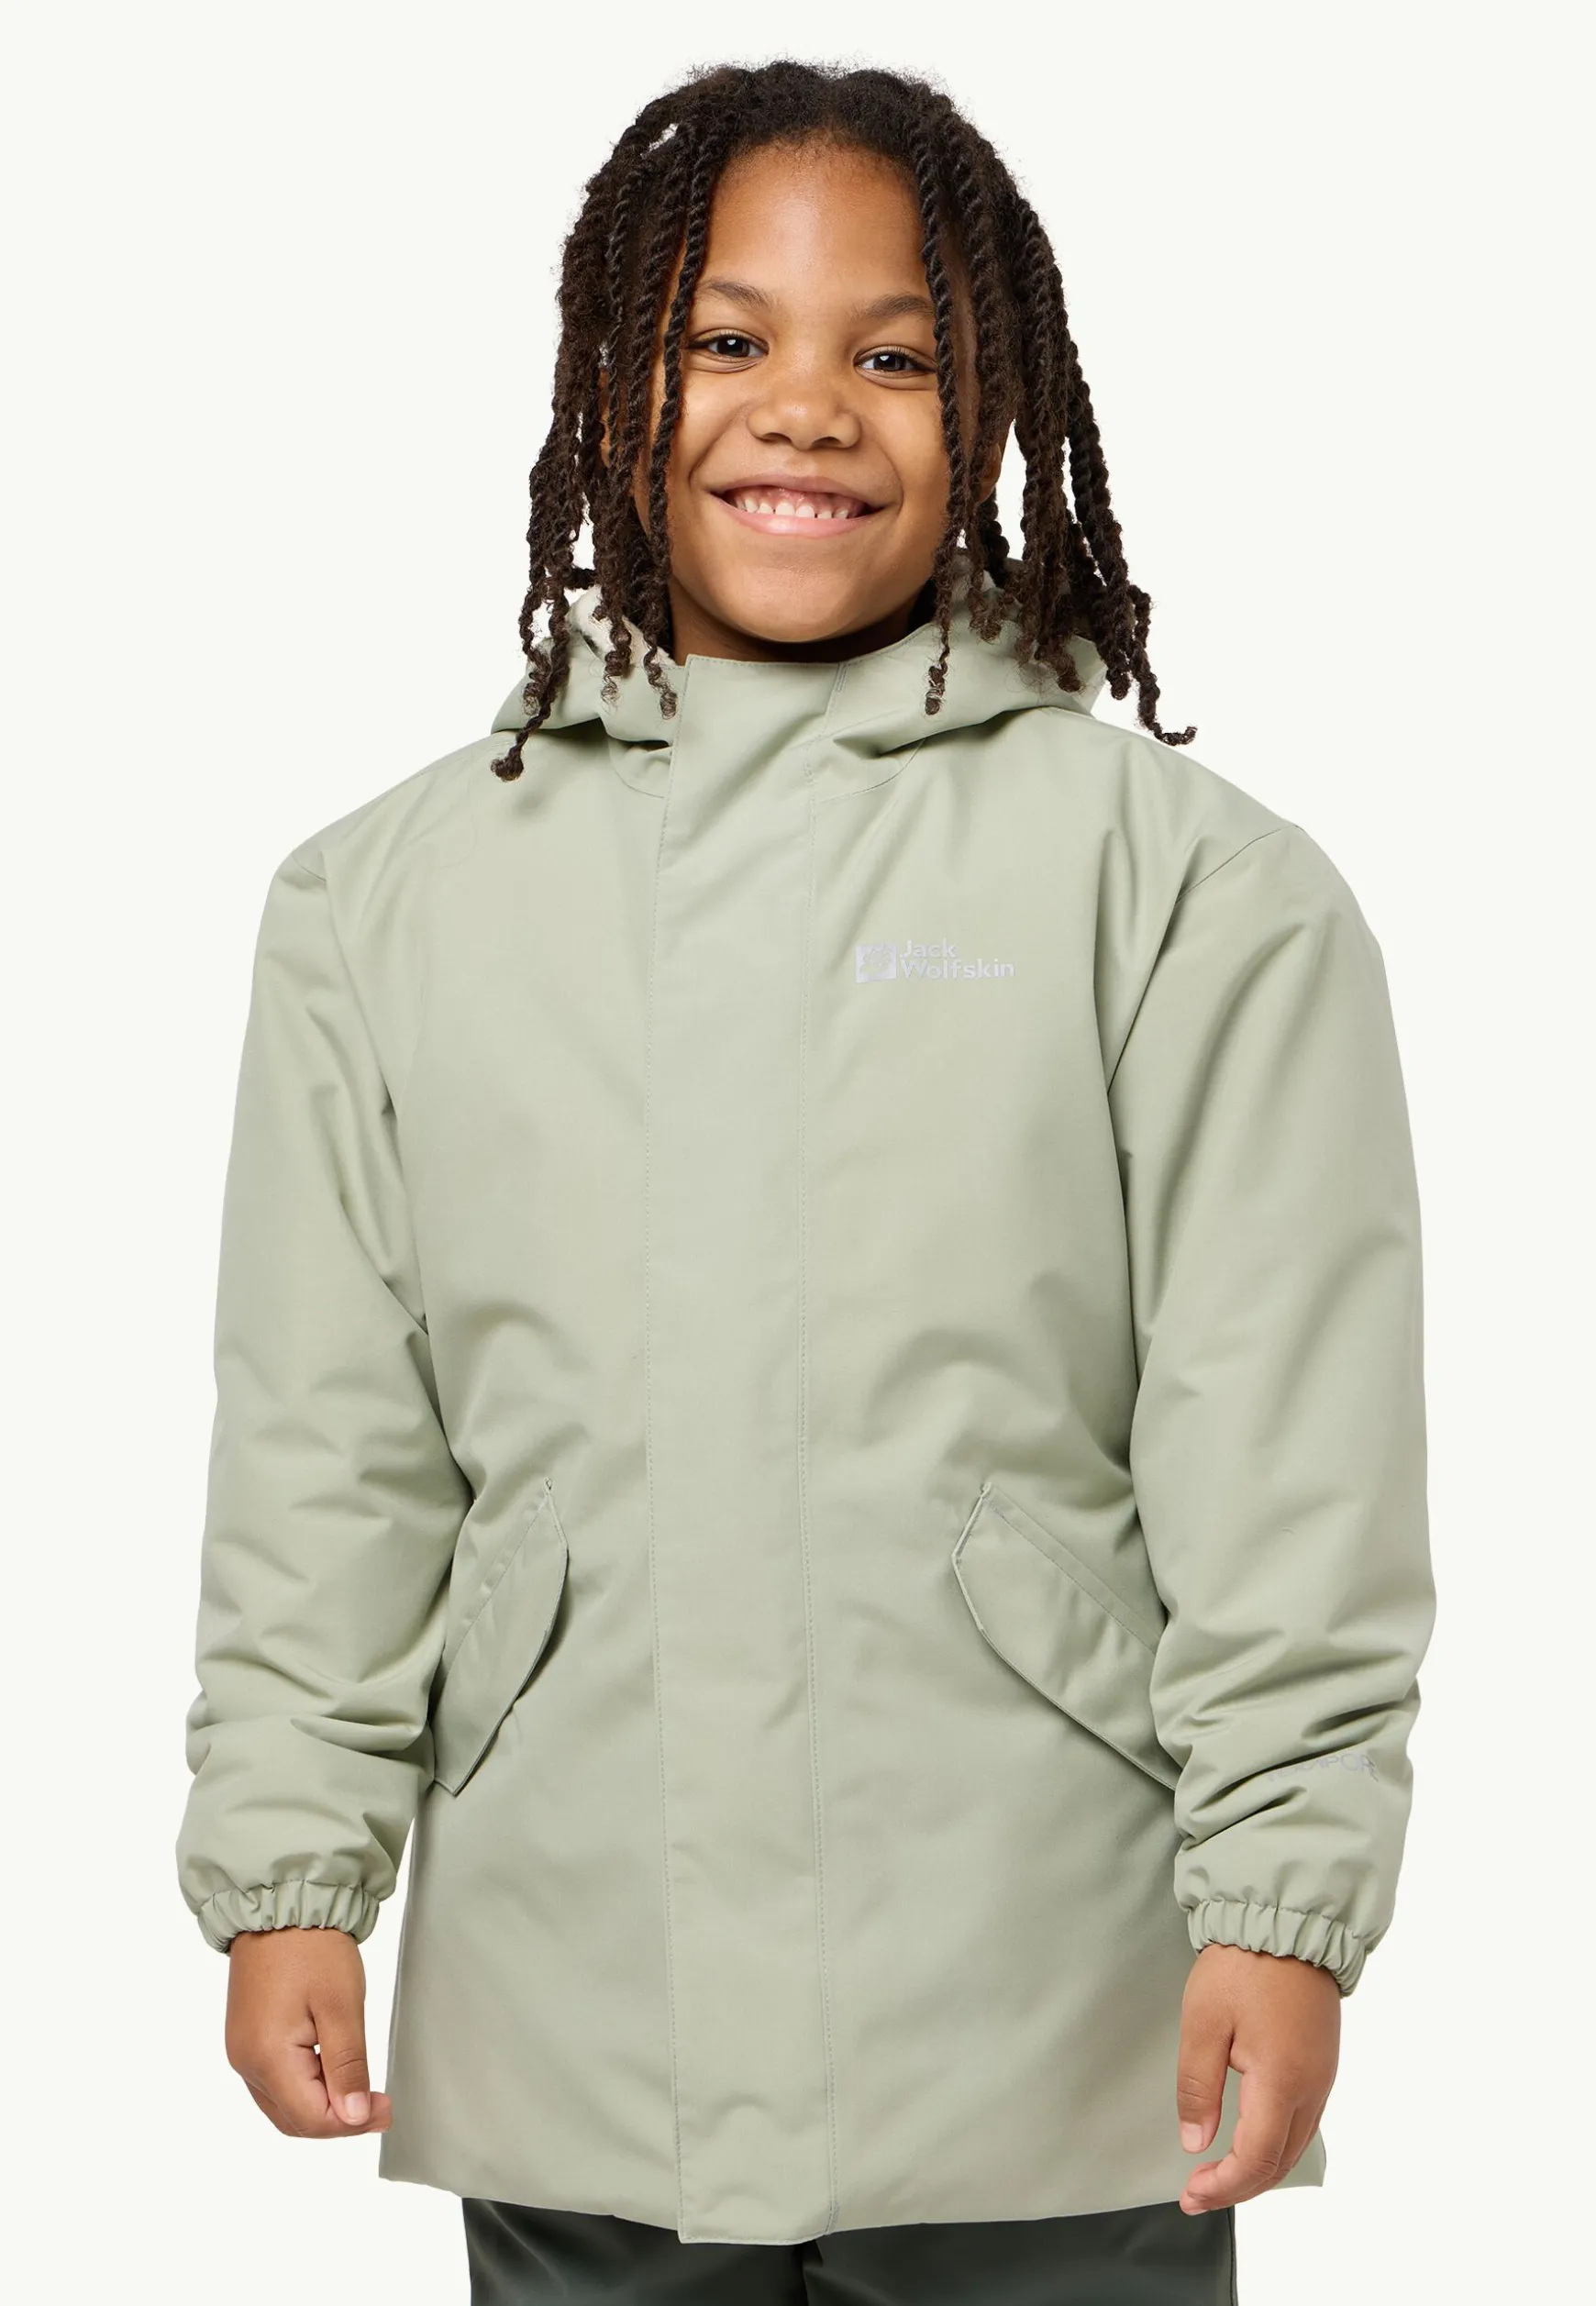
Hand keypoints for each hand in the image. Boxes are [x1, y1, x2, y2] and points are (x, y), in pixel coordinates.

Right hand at [225, 1925, 392, 2137]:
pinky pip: (274, 2084)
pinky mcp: (247, 2039)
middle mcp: (246, 2062)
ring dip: (321, 2108)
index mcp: (267, 2056)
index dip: (352, 2123)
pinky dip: (305, 2090)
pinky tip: (331, 2075)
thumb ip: (347, 2066)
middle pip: (294, 2120)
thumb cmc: (312, 1948)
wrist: (282, 1905)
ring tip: (360, 2092)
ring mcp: (243, 2051)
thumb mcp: (342, 2005)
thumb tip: (353, 2118)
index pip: (310, 2119)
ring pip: (283, 2107)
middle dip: (338, 2122)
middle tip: (379, 2105)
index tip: (386, 2108)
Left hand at [1174, 1943, 1338, 2213]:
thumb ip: (1198, 2087)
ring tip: (1218, 2176)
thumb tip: (1196, 2141)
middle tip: (1197, 2193)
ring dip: (1258, 2170)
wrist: (1289, 1922)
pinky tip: (1250, 2142)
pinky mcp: (1322, 2064)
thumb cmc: (1244, 1965)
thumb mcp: (1203, 2022)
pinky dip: (1275, 2146)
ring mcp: (1322, 2078)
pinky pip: (1303, 2123)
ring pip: (1295, 2146)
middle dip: (1239, 2187)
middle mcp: (1311, 2088)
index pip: (1256, 2159)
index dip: (1223, 2186)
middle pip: (1280, 2163)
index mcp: (1282, 2081)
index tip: (1191, 2194)